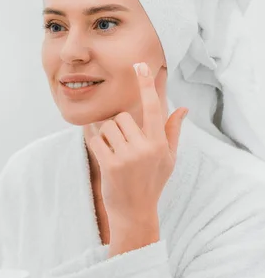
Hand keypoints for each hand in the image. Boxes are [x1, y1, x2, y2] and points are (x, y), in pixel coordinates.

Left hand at [88, 63, 187, 252]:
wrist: (134, 212)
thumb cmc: (152, 182)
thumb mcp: (168, 159)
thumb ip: (173, 131)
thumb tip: (183, 107)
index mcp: (160, 143)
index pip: (153, 107)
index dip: (146, 85)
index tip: (140, 65)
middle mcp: (145, 148)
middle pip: (121, 117)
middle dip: (117, 126)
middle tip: (121, 144)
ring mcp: (127, 157)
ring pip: (106, 127)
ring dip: (104, 135)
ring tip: (113, 152)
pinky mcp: (110, 164)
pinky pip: (95, 139)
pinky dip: (93, 142)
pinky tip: (102, 154)